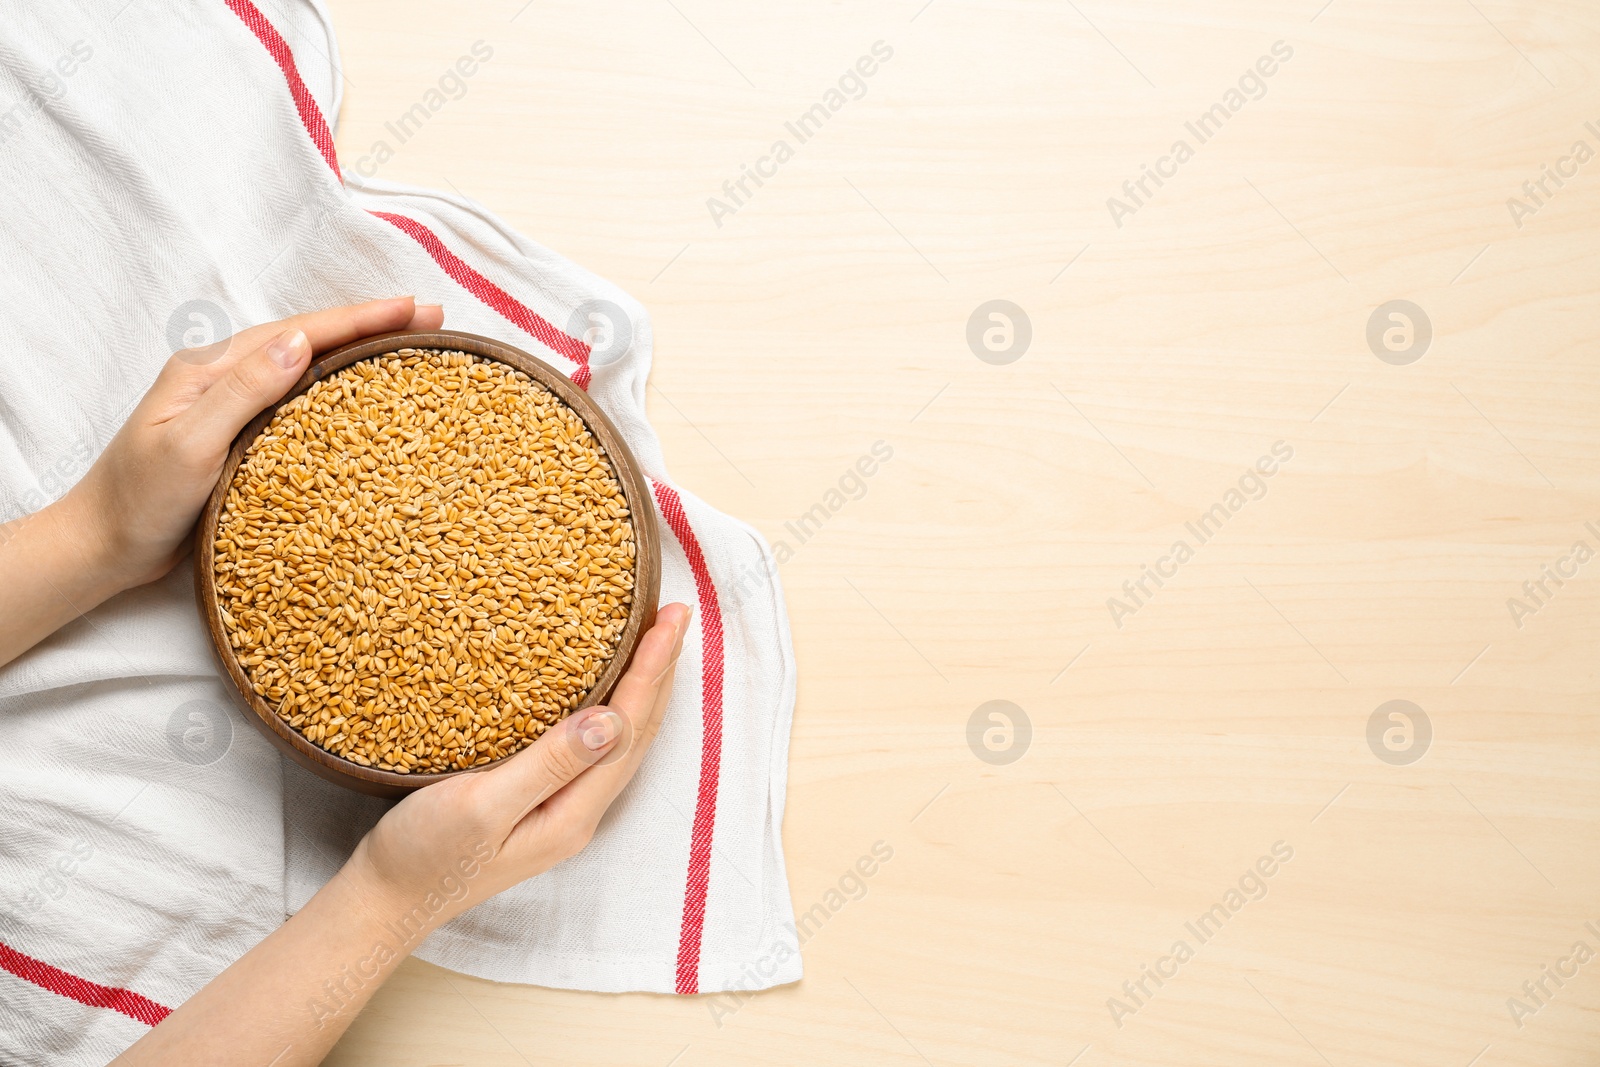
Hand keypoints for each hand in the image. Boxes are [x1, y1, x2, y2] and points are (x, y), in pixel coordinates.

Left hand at [62, 296, 443, 594]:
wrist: (102, 547)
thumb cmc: (138, 501)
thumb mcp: (189, 446)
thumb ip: (243, 392)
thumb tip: (298, 342)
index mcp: (210, 369)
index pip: (300, 332)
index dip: (361, 319)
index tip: (413, 308)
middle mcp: (224, 377)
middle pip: (310, 338)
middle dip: (372, 325)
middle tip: (431, 319)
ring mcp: (233, 405)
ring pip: (308, 365)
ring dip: (359, 352)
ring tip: (411, 346)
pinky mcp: (242, 435)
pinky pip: (300, 400)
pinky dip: (338, 388)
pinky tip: (365, 397)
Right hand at [343, 602, 691, 933]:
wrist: (386, 901)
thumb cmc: (422, 855)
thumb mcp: (480, 806)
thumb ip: (547, 765)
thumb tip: (611, 720)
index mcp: (572, 813)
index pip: (628, 729)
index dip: (652, 670)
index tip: (670, 618)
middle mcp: (578, 812)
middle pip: (637, 732)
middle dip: (661, 670)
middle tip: (677, 612)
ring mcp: (561, 809)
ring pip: (620, 738)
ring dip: (642, 686)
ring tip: (658, 639)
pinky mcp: (540, 802)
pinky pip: (592, 745)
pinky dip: (610, 704)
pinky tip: (604, 686)